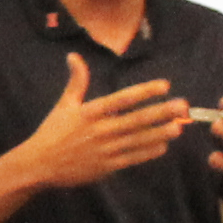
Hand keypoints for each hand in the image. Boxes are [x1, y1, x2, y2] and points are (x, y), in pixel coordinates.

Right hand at [21, 54, 188, 192]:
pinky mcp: (107, 166)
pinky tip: (163, 146)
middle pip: (137, 119)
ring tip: (179, 126)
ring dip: (160, 133)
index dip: (145, 91)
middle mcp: (101, 130)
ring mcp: (105, 150)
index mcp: (91, 112)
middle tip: (183, 106)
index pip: (123, 99)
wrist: (39, 164)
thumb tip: (74, 56)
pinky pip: (132, 158)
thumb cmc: (52, 132)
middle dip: (162, 112)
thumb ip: (76, 81)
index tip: (164, 85)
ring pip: (139, 140)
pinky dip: (148, 152)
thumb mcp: (64, 104)